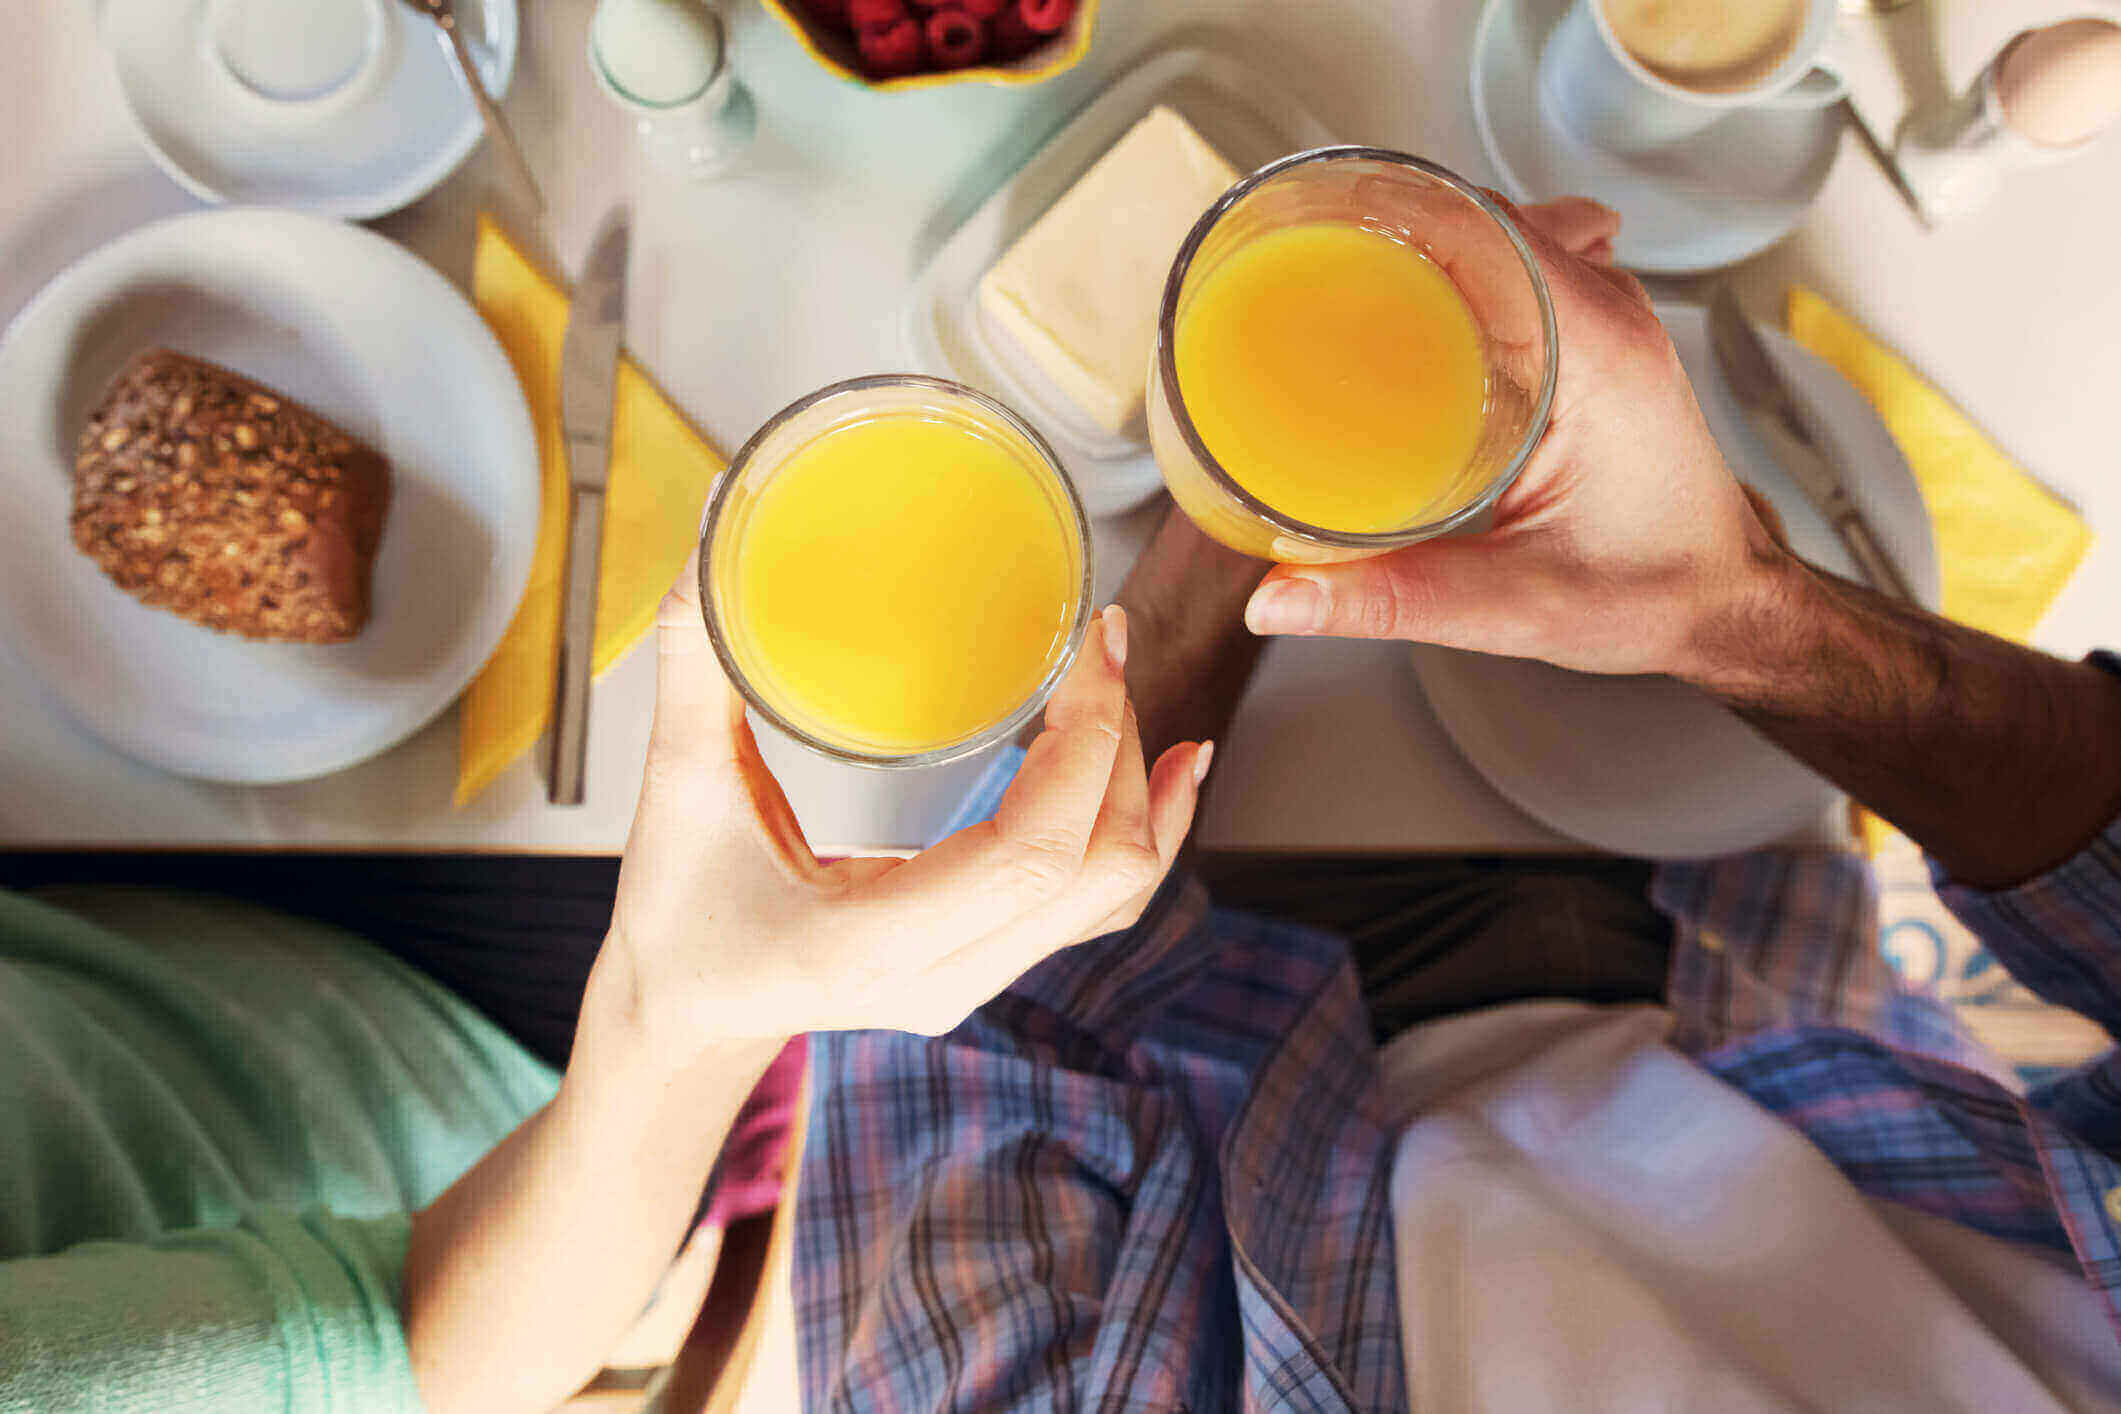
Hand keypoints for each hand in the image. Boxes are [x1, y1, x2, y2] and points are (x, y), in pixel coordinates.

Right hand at [594, 558, 1210, 1062]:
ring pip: (1112, 893)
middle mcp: (941, 978)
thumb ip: (694, 671)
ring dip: (1142, 789)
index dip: (1084, 746)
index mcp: (867, 946)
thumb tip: (712, 544)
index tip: (1089, 648)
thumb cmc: (675, 918)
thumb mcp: (675, 793)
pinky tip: (1171, 768)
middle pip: (1096, 871)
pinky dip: (1144, 831)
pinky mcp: (989, 961)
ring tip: (1133, 689)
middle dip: (1120, 747)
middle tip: (1103, 644)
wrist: (683, 1017)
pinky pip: (1098, 903)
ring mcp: (973, 980)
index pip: (1031, 856)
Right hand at [1242, 197, 1783, 678]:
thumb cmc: (1651, 596)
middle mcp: (1608, 313)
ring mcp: (1605, 317)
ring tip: (1329, 281)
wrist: (1724, 606)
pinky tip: (1397, 312)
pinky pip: (1512, 272)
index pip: (1489, 226)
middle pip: (1480, 220)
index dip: (1396, 211)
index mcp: (1599, 350)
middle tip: (1294, 267)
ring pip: (1497, 239)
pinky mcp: (1591, 339)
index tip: (1314, 228)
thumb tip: (1276, 601)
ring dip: (1417, 247)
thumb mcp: (1514, 607)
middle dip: (1384, 228)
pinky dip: (1451, 274)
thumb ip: (1392, 601)